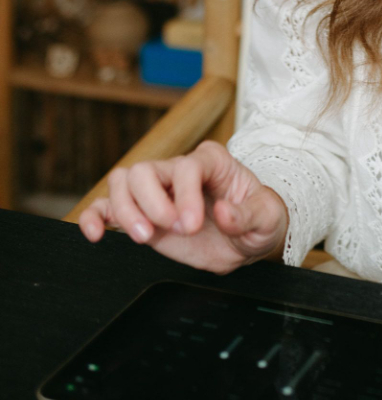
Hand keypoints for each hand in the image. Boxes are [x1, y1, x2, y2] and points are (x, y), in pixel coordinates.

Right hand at [78, 141, 288, 273]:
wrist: (247, 238)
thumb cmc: (259, 219)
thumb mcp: (267, 217)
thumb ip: (248, 215)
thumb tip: (223, 212)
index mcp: (212, 161)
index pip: (187, 166)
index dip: (184, 195)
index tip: (191, 225)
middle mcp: (180, 170)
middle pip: (145, 169)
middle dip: (153, 203)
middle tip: (173, 230)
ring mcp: (158, 190)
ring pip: (123, 182)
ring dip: (127, 211)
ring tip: (145, 237)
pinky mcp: (142, 213)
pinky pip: (107, 206)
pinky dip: (95, 217)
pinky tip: (95, 234)